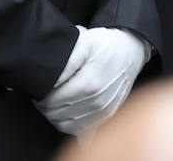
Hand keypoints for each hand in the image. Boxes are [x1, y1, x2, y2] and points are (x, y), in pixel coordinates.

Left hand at [34, 26, 148, 133]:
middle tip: (45, 93)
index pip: (50, 102)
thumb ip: (65, 62)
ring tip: (56, 100)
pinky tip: (69, 110)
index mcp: (88, 85)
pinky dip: (70, 122)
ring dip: (56, 115)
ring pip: (65, 125)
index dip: (40, 95)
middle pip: (56, 115)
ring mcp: (103, 110)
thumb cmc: (106, 45)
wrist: (132, 48)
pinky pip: (80, 129)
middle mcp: (97, 102)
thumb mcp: (84, 43)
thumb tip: (49, 81)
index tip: (40, 87)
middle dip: (46, 106)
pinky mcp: (108, 114)